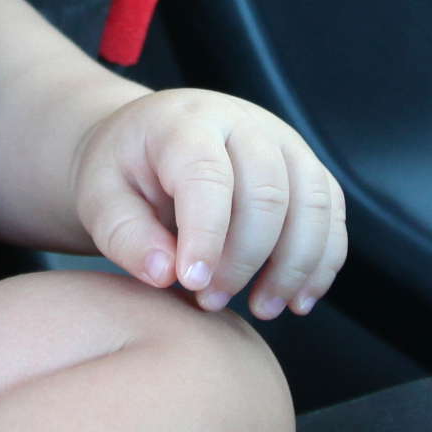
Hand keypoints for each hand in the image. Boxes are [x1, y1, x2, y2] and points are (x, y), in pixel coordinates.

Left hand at [71, 90, 346, 318]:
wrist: (147, 142)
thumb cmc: (124, 172)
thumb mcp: (100, 198)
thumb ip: (124, 235)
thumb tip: (165, 273)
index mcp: (186, 124)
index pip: (208, 175)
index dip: (206, 234)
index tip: (192, 284)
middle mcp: (245, 124)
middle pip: (269, 192)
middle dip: (245, 259)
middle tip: (210, 300)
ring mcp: (284, 143)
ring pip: (312, 204)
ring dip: (294, 266)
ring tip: (262, 308)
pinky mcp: (307, 169)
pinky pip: (331, 215)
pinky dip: (322, 262)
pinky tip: (297, 298)